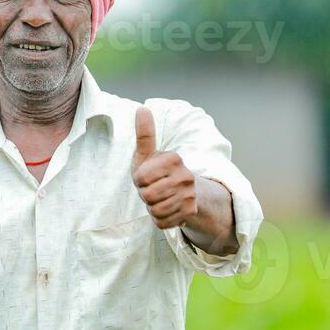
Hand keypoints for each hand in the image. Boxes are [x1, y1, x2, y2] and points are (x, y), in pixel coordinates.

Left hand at [131, 106, 196, 229]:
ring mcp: (190, 196)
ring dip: (151, 206)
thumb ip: (145, 133)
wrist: (181, 192)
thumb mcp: (148, 153)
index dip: (139, 179)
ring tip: (159, 197)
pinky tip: (166, 208)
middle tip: (153, 188)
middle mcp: (186, 176)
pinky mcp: (190, 212)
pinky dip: (159, 218)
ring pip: (155, 210)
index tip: (146, 175)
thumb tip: (142, 108)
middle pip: (147, 195)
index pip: (142, 177)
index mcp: (173, 159)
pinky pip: (161, 221)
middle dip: (144, 194)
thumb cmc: (157, 170)